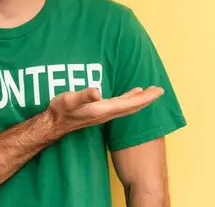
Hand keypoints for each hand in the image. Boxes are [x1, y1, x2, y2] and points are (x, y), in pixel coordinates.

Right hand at [46, 86, 163, 136]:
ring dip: (139, 100)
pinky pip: (120, 106)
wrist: (54, 123)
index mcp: (104, 109)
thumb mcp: (71, 100)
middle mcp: (107, 113)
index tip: (158, 91)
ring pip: (127, 107)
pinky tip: (129, 95)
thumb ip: (84, 96)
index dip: (145, 97)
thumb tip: (97, 91)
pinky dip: (129, 100)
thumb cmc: (61, 110)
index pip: (131, 104)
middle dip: (147, 99)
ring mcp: (103, 114)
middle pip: (133, 107)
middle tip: (159, 90)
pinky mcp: (99, 112)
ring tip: (148, 92)